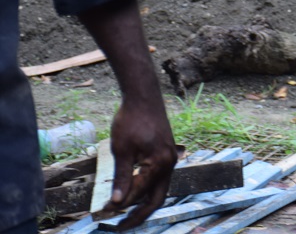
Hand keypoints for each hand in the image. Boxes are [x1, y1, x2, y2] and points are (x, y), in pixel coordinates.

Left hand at [97, 99, 177, 229]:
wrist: (144, 97)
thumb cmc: (131, 120)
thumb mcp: (122, 150)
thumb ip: (121, 177)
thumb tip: (116, 202)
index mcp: (159, 163)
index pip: (139, 193)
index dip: (121, 205)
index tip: (103, 212)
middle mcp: (170, 163)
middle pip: (157, 198)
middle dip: (139, 214)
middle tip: (122, 226)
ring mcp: (170, 159)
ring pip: (159, 190)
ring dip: (144, 203)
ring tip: (126, 214)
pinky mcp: (166, 154)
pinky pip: (159, 179)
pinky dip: (147, 190)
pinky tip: (135, 192)